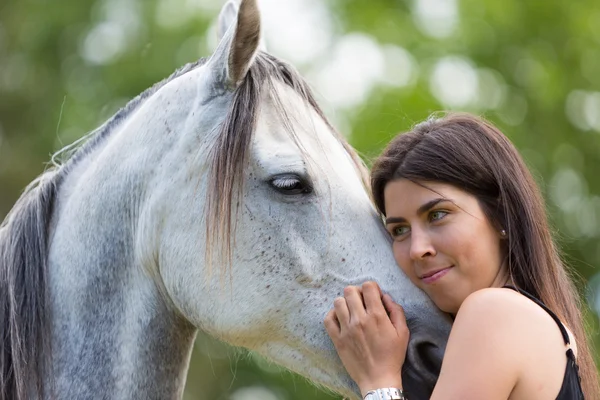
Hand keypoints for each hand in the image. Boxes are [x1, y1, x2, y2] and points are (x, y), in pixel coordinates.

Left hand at [324, 281, 408, 396]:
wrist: (378, 379)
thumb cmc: (392, 356)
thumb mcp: (403, 332)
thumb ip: (396, 311)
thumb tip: (385, 297)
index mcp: (377, 316)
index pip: (368, 286)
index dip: (371, 287)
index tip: (373, 295)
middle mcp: (360, 319)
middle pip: (350, 291)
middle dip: (357, 292)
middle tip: (361, 301)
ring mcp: (346, 329)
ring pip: (338, 302)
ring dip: (345, 303)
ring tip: (351, 311)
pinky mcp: (337, 339)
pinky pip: (328, 319)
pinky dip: (333, 315)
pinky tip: (341, 319)